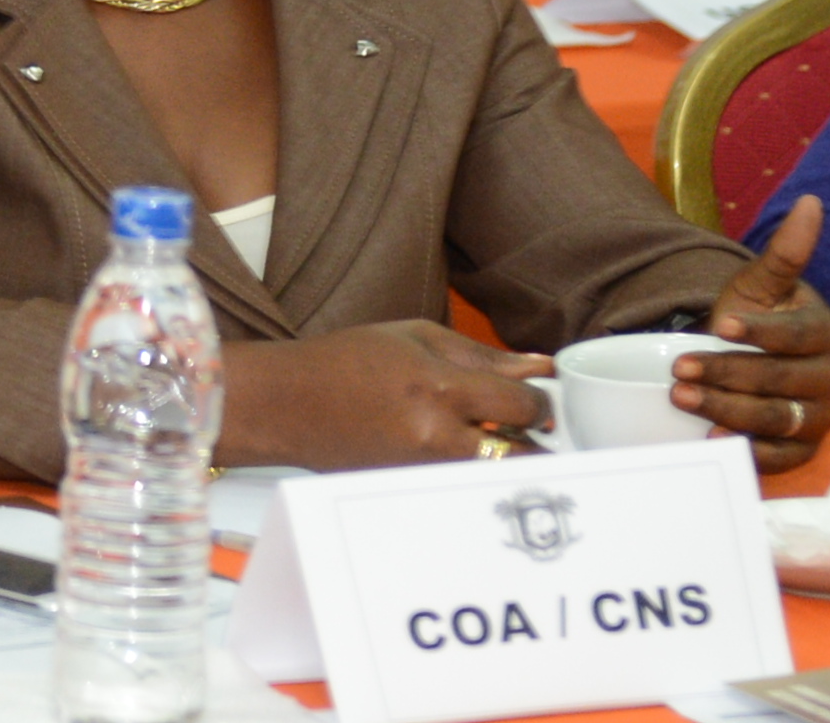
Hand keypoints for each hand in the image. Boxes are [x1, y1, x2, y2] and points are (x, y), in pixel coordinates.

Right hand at [232, 321, 552, 467]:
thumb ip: (482, 355)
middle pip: (522, 457)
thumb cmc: (347, 360)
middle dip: (535, 443)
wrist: (289, 404)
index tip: (537, 398)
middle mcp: (436, 437)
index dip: (540, 402)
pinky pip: (461, 487)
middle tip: (530, 429)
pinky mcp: (411, 492)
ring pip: (495, 479)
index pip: (523, 405)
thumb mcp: (415, 337)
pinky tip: (455, 452)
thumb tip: (540, 367)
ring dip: (507, 462)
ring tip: (495, 441)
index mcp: (440, 388)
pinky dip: (470, 473)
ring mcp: (424, 472)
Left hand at [675, 194, 829, 471]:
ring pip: (778, 419)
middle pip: (781, 382)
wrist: (747, 357)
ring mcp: (822, 416)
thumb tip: (812, 203)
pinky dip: (751, 451)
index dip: (758, 333)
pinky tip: (714, 438)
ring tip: (683, 399)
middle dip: (728, 374)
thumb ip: (786, 251)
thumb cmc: (754, 315)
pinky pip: (784, 456)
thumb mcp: (761, 283)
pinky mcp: (805, 448)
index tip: (719, 325)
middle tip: (680, 370)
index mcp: (828, 333)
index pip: (794, 336)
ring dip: (729, 410)